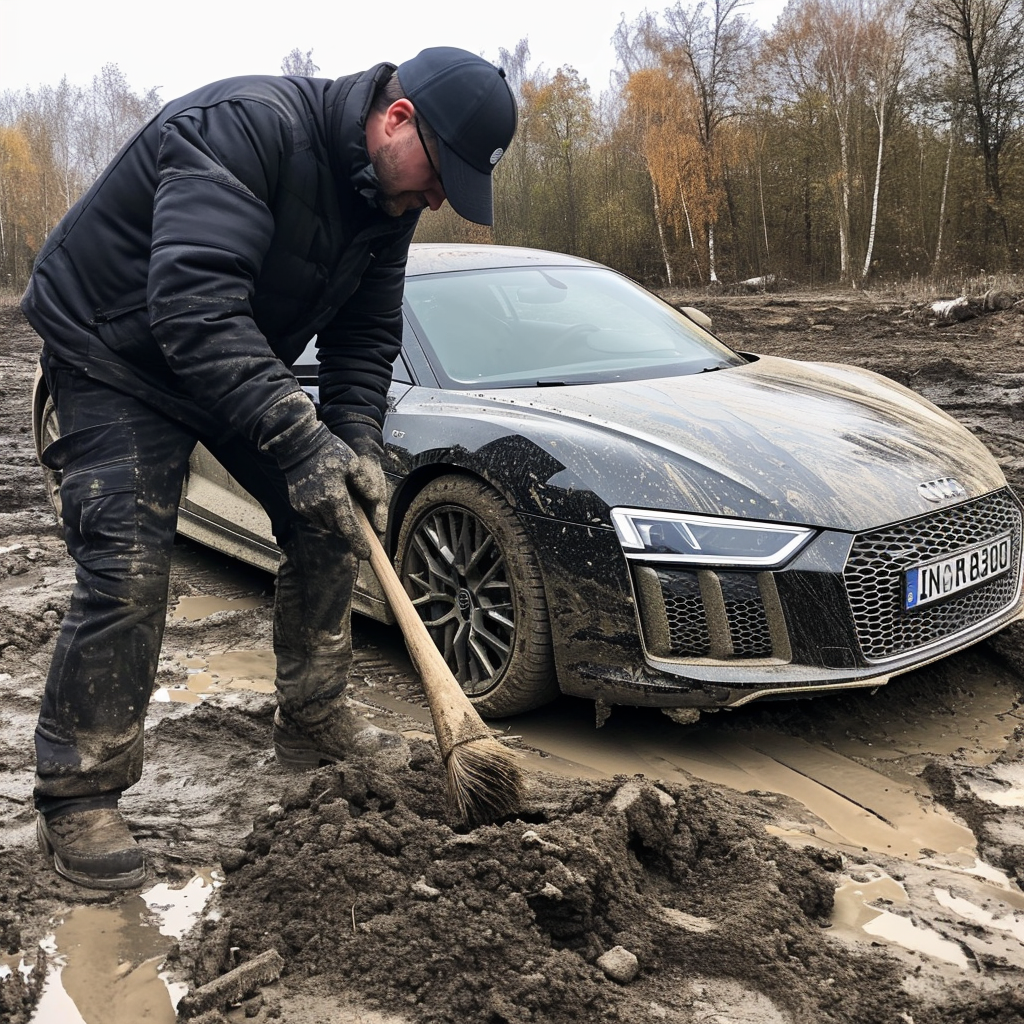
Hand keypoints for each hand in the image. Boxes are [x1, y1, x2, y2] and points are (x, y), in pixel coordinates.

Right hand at [283, 432, 385, 557]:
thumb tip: (375, 501)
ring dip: (338, 522)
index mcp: (334, 496)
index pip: (349, 528)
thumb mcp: (354, 464)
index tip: (367, 554)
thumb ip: (366, 485)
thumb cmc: (329, 452)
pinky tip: (330, 501)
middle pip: (339, 529)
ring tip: (344, 506)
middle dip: (350, 530)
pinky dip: (326, 515)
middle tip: (360, 527)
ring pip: (327, 525)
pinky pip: (316, 518)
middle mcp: (318, 505)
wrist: (299, 445)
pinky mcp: (298, 505)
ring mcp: (305, 506)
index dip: (359, 543)